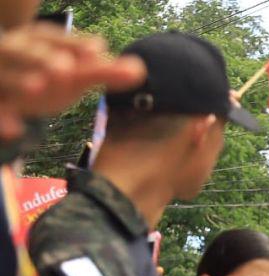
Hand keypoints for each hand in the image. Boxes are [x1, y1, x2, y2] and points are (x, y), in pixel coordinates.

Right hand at [0, 23, 146, 140]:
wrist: (5, 90)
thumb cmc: (45, 77)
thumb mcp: (73, 75)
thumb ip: (104, 72)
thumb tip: (140, 69)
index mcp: (35, 43)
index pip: (52, 37)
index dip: (73, 44)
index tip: (98, 51)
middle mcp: (14, 55)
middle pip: (24, 51)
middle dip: (42, 57)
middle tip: (66, 68)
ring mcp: (0, 77)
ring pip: (4, 75)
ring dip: (19, 79)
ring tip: (38, 86)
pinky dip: (3, 117)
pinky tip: (15, 130)